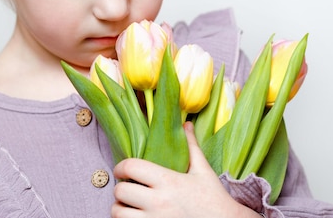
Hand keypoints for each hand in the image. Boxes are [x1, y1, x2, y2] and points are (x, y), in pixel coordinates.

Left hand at [111, 122, 261, 217]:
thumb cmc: (213, 198)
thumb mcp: (203, 170)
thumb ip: (191, 146)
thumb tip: (185, 124)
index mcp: (167, 180)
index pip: (131, 167)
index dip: (121, 167)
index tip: (122, 170)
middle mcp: (158, 201)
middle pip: (120, 191)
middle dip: (121, 188)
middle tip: (128, 188)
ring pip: (118, 213)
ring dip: (120, 208)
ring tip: (129, 205)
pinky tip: (138, 216)